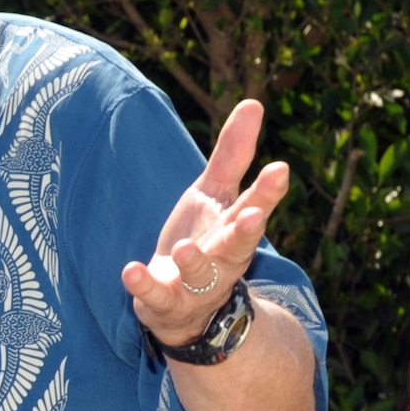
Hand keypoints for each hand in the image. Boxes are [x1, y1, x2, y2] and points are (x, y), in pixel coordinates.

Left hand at [121, 99, 289, 349]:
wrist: (182, 306)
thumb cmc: (203, 239)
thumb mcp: (214, 194)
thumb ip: (232, 155)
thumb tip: (254, 103)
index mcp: (235, 229)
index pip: (256, 206)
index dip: (268, 191)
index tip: (279, 168)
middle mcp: (222, 259)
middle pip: (237, 245)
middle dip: (246, 232)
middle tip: (254, 216)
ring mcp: (195, 285)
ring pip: (199, 275)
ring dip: (194, 262)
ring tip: (184, 248)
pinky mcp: (164, 304)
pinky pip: (155, 297)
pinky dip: (142, 286)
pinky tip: (129, 271)